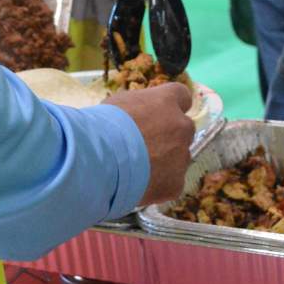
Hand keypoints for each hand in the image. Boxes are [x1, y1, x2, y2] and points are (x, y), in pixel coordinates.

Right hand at [104, 81, 194, 205]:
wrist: (99, 160)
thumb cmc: (103, 126)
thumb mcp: (119, 105)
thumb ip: (138, 109)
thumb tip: (139, 116)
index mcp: (167, 101)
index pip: (182, 97)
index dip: (171, 107)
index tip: (160, 115)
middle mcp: (181, 126)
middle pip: (183, 129)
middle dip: (170, 137)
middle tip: (146, 146)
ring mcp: (182, 156)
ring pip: (178, 159)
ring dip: (164, 162)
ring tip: (137, 170)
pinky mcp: (176, 183)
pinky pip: (171, 183)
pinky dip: (158, 185)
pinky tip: (138, 186)